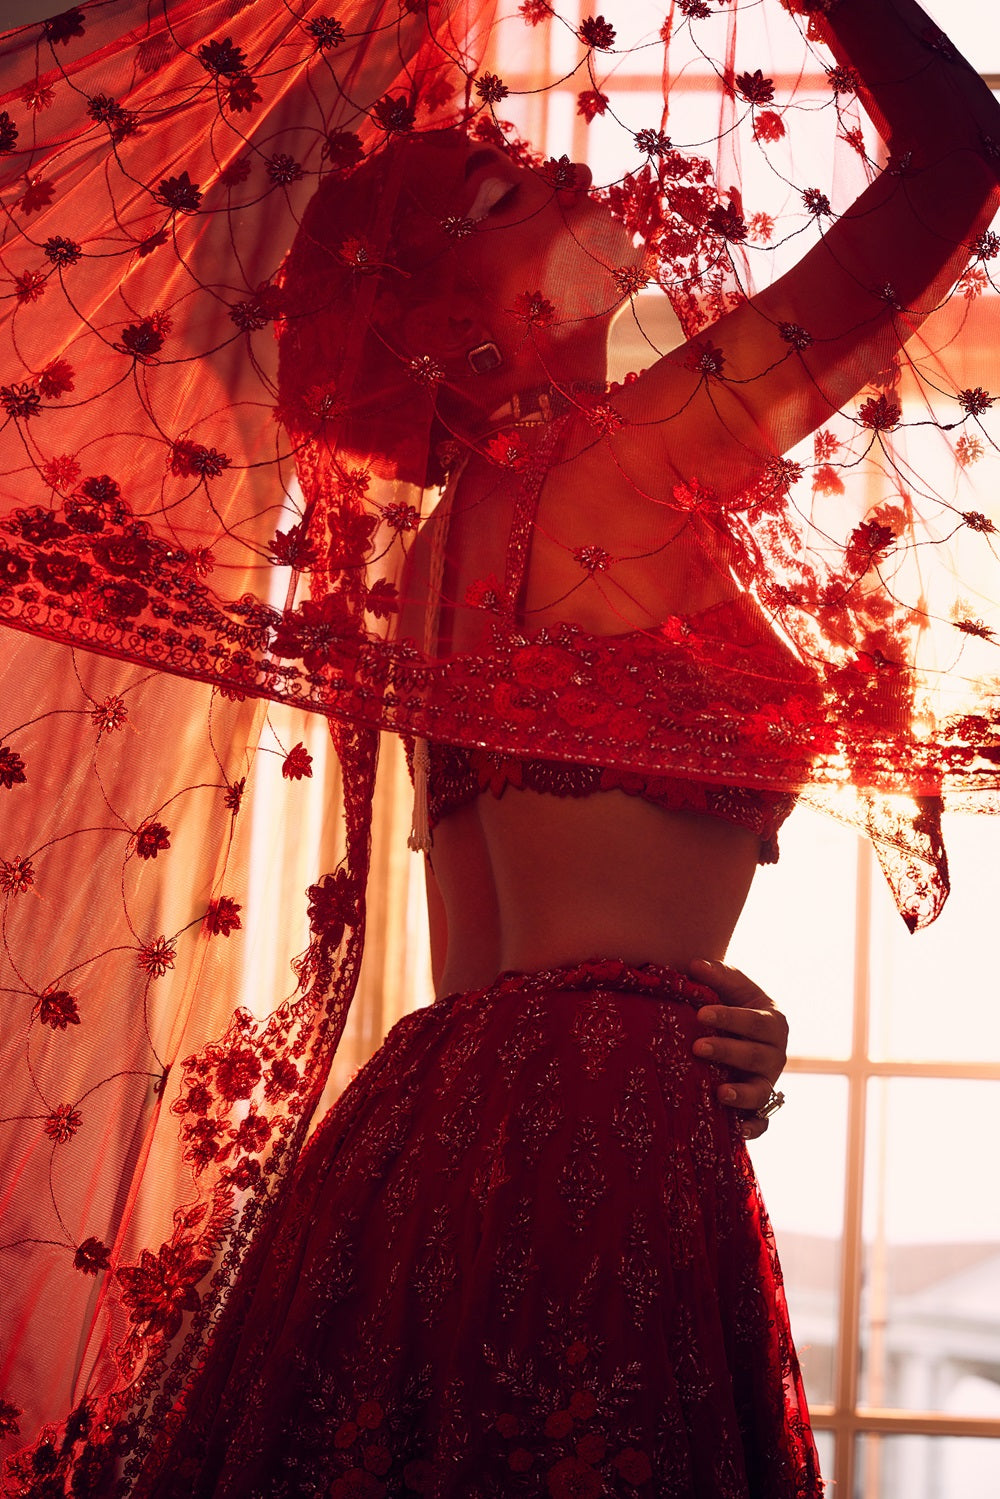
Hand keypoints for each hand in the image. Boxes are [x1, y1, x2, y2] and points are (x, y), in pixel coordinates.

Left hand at [688, 958, 787, 1139]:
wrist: (738, 1033)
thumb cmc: (733, 1005)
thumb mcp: (730, 987)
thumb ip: (716, 975)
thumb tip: (694, 965)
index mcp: (773, 1022)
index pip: (753, 1021)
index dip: (729, 1017)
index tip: (701, 1013)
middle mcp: (776, 1054)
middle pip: (755, 1055)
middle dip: (727, 1051)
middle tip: (697, 1047)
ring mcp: (768, 1082)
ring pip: (761, 1091)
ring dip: (740, 1094)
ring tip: (718, 1093)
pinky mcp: (760, 1107)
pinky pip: (763, 1122)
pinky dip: (753, 1128)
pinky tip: (736, 1131)